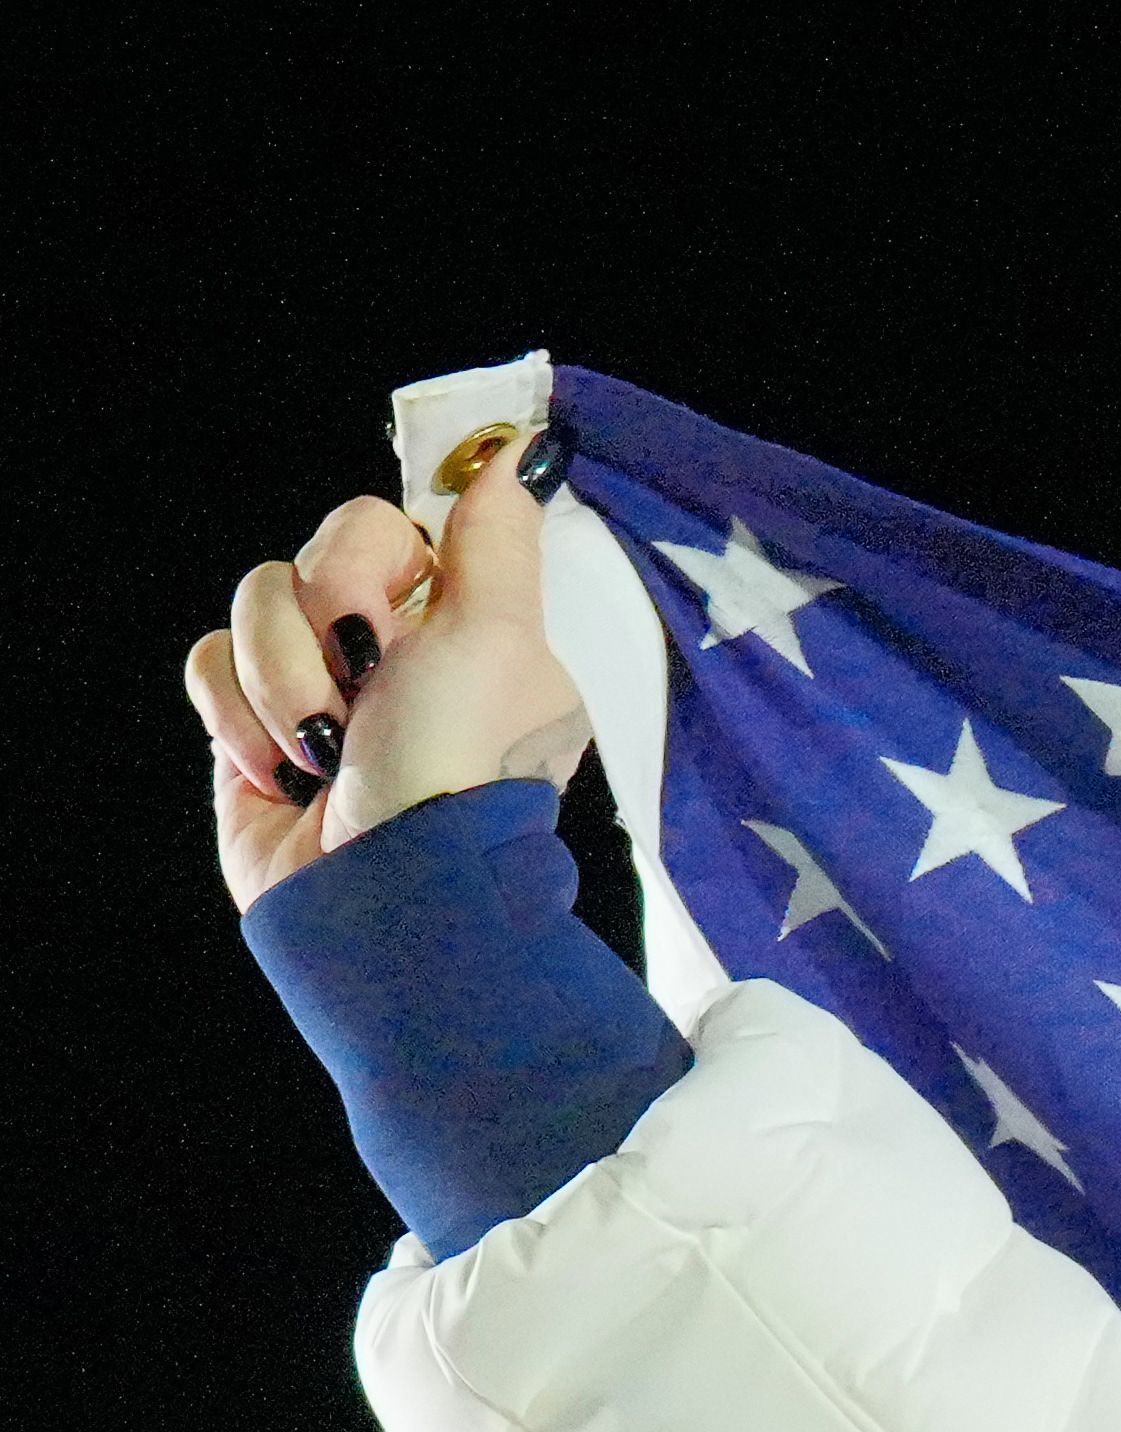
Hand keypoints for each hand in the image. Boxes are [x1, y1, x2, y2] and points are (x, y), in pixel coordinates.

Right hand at [183, 437, 587, 913]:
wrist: (380, 892)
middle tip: (361, 685)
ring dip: (283, 681)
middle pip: (307, 558)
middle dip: (320, 621)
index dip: (363, 556)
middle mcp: (389, 648)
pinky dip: (240, 719)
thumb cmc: (455, 769)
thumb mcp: (498, 641)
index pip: (382, 525)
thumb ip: (497, 544)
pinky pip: (209, 664)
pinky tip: (286, 772)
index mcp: (459, 622)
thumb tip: (518, 456)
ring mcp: (316, 684)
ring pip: (251, 607)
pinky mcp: (252, 724)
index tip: (386, 610)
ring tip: (327, 748)